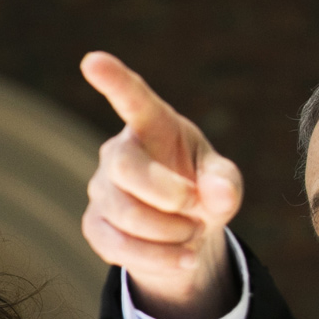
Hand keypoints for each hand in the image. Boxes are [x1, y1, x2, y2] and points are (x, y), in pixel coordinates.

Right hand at [79, 52, 244, 318]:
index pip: (133, 99)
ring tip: (193, 233)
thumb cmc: (203, 190)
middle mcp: (118, 152)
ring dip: (171, 232)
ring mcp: (100, 189)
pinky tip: (182, 257)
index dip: (113, 80)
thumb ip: (226, 183)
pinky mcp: (94, 226)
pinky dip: (159, 258)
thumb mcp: (224, 182)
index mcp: (154, 126)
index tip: (92, 60)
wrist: (185, 233)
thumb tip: (217, 195)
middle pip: (125, 168)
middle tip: (197, 210)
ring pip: (125, 215)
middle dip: (168, 196)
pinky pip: (117, 247)